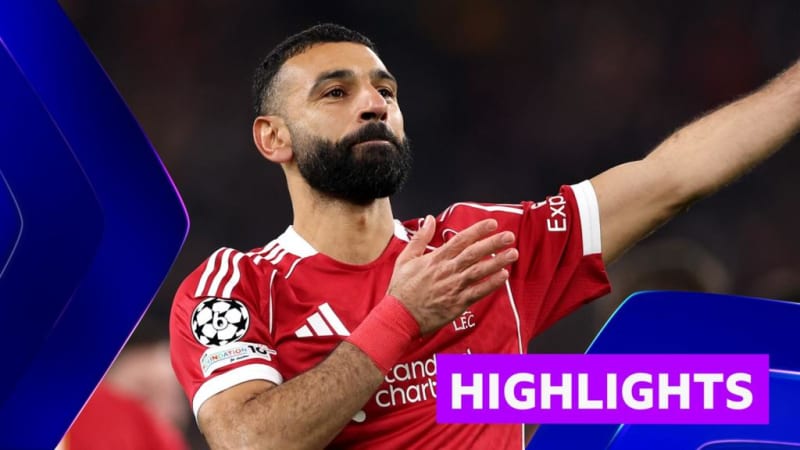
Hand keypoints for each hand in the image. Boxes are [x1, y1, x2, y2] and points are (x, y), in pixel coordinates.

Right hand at [388, 216, 517, 333]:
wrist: (400, 316)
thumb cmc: (402, 288)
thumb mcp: (405, 259)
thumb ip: (420, 238)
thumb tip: (429, 219)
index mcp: (436, 258)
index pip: (460, 240)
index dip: (478, 230)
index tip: (492, 224)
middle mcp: (447, 271)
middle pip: (474, 253)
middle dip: (493, 243)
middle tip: (509, 236)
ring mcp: (454, 287)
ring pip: (479, 271)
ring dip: (498, 261)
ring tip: (513, 253)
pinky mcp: (457, 303)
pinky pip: (478, 292)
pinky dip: (491, 284)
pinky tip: (503, 276)